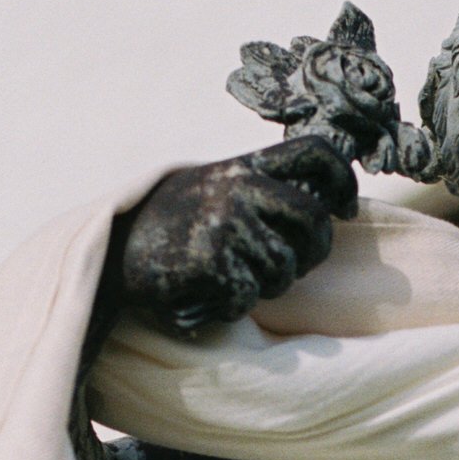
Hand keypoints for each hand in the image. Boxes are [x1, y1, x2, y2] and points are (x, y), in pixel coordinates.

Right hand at [119, 135, 357, 336]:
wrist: (113, 247)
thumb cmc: (174, 225)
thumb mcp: (217, 188)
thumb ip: (263, 189)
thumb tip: (326, 206)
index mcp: (245, 165)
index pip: (317, 153)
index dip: (344, 181)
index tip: (346, 210)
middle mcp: (240, 187)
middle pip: (313, 221)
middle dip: (312, 254)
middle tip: (291, 267)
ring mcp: (226, 222)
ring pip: (284, 270)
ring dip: (264, 286)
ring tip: (230, 277)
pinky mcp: (210, 259)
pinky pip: (248, 297)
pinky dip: (229, 306)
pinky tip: (206, 293)